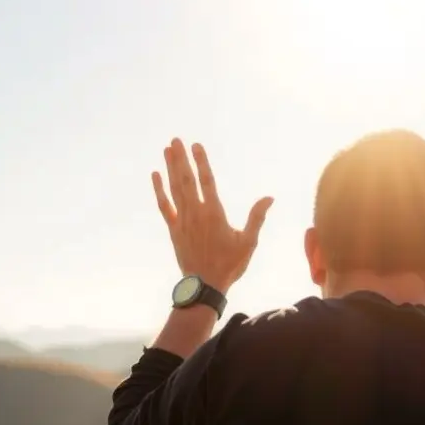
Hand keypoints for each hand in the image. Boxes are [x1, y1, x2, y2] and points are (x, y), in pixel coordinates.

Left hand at [151, 138, 273, 291]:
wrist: (205, 285)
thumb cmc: (230, 264)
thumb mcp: (249, 242)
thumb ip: (257, 217)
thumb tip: (269, 198)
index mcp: (214, 213)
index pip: (207, 181)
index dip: (201, 161)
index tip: (196, 145)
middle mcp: (196, 213)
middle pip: (187, 180)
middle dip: (181, 158)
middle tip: (176, 139)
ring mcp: (183, 220)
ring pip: (174, 189)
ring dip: (170, 168)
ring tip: (167, 149)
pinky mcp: (174, 229)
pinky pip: (165, 206)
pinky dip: (159, 190)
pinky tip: (156, 176)